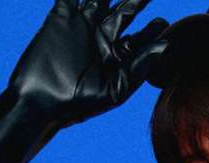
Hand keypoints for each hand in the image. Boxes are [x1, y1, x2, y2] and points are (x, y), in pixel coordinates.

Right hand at [0, 0, 168, 162]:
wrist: (43, 102)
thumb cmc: (81, 105)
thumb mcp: (117, 89)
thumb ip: (140, 66)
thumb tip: (165, 45)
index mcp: (118, 58)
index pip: (141, 38)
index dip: (154, 29)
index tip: (164, 22)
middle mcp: (102, 39)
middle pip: (125, 12)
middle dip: (137, 1)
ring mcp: (82, 26)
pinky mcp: (61, 17)